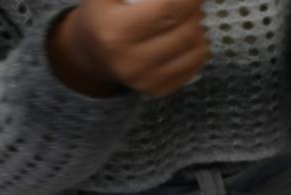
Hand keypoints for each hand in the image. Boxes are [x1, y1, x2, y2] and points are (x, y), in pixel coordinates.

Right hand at [49, 0, 209, 97]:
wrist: (91, 56)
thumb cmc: (101, 16)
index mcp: (116, 31)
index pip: (167, 10)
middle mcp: (132, 61)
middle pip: (186, 31)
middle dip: (194, 10)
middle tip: (192, 1)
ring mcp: (147, 80)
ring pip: (196, 49)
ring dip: (199, 28)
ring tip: (190, 16)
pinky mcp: (159, 89)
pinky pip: (195, 66)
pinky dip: (198, 47)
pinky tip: (189, 35)